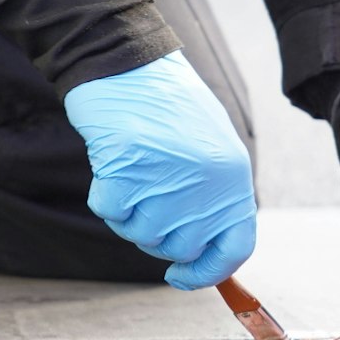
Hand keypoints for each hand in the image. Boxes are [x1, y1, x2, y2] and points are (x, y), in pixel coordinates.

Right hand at [65, 50, 255, 288]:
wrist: (127, 63)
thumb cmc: (166, 104)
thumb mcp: (210, 148)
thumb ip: (213, 197)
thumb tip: (200, 250)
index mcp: (235, 177)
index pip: (234, 248)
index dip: (206, 272)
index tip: (181, 276)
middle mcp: (208, 184)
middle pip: (180, 248)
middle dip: (156, 235)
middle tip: (143, 199)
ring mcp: (168, 180)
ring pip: (140, 234)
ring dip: (128, 212)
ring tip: (131, 170)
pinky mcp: (127, 173)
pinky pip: (110, 211)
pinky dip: (104, 195)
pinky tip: (111, 164)